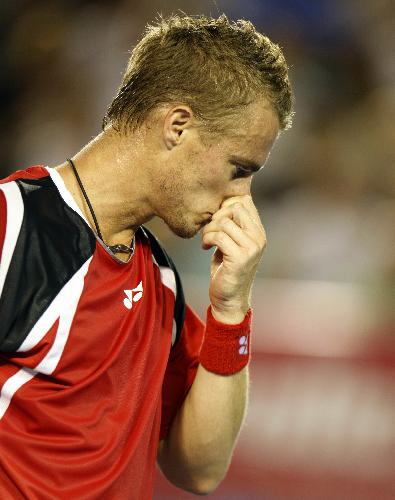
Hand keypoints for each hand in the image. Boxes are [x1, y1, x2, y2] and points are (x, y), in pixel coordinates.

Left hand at [201, 195, 265, 323]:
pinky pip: (219, 236)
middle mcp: (259, 238)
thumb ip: (232, 224)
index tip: (216, 220)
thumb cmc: (226, 269)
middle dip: (217, 216)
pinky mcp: (240, 257)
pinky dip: (207, 239)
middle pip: (236, 207)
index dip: (225, 206)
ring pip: (225, 222)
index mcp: (258, 231)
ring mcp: (252, 247)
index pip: (245, 201)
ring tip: (206, 240)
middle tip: (210, 230)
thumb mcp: (232, 243)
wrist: (229, 299)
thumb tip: (222, 201)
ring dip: (209, 229)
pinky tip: (205, 247)